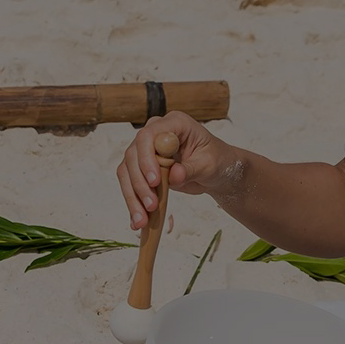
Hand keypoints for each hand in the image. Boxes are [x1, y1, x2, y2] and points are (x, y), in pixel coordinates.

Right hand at [115, 111, 233, 231]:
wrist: (216, 171)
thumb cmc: (217, 160)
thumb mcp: (209, 164)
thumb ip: (191, 169)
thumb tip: (174, 175)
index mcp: (174, 124)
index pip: (148, 135)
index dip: (147, 158)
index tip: (154, 181)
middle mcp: (156, 134)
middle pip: (133, 155)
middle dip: (139, 183)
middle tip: (151, 205)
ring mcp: (146, 150)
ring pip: (127, 171)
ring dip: (132, 197)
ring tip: (141, 219)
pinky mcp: (142, 168)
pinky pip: (130, 183)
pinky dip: (133, 202)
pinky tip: (137, 220)